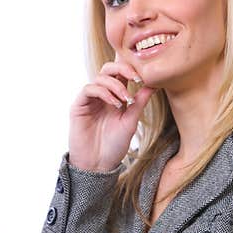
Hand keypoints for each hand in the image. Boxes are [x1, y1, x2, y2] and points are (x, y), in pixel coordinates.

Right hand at [68, 55, 154, 171]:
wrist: (98, 164)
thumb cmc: (114, 145)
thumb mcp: (131, 120)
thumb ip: (140, 101)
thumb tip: (154, 84)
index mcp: (115, 97)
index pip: (120, 73)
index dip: (131, 69)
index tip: (143, 77)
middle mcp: (101, 95)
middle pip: (108, 69)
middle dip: (123, 68)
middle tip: (135, 78)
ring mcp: (89, 100)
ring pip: (100, 77)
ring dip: (115, 85)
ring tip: (125, 100)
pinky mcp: (78, 106)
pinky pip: (89, 89)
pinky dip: (103, 92)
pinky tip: (114, 104)